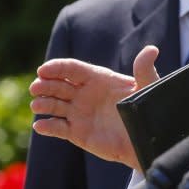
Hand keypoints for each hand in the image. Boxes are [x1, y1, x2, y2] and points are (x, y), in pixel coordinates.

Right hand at [29, 46, 160, 170]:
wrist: (145, 139)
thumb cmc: (146, 108)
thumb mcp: (147, 87)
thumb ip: (144, 70)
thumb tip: (152, 49)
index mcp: (97, 78)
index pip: (72, 69)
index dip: (57, 67)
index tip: (43, 69)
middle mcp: (84, 93)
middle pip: (59, 85)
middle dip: (45, 84)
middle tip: (36, 87)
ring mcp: (78, 112)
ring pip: (54, 105)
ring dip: (43, 104)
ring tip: (38, 105)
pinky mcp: (76, 132)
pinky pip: (58, 128)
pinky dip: (47, 127)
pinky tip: (41, 125)